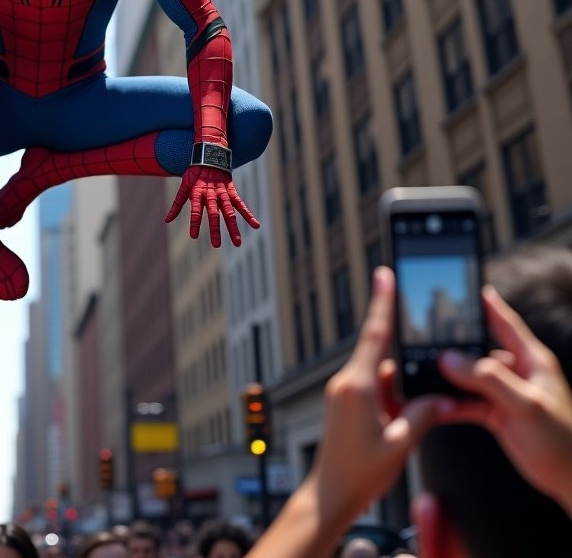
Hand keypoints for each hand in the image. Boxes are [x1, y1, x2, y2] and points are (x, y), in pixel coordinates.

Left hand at [164, 165, 258, 245]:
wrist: (209, 155)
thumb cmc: (195, 174)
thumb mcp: (184, 186)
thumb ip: (177, 204)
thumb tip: (166, 220)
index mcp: (197, 193)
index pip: (195, 210)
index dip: (195, 222)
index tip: (194, 236)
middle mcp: (211, 194)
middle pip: (214, 213)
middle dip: (215, 229)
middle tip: (216, 245)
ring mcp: (223, 193)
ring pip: (229, 211)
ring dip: (233, 227)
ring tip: (237, 242)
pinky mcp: (232, 191)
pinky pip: (241, 204)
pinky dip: (248, 214)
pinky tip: (256, 225)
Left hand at [308, 267, 452, 525]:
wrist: (329, 494)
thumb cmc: (359, 473)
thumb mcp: (400, 445)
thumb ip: (422, 415)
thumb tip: (440, 397)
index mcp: (357, 385)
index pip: (374, 334)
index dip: (382, 302)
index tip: (384, 274)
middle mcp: (346, 382)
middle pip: (381, 355)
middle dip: (405, 360)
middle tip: (415, 377)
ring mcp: (342, 392)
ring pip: (380, 376)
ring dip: (399, 388)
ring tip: (407, 419)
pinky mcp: (343, 403)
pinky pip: (373, 389)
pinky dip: (391, 398)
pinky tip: (402, 418)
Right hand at [438, 285, 571, 515]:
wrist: (570, 482)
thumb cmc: (563, 442)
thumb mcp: (526, 405)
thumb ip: (488, 379)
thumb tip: (450, 358)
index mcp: (532, 360)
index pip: (506, 323)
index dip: (487, 304)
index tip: (467, 287)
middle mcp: (517, 372)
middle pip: (478, 349)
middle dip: (452, 345)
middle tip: (424, 338)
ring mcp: (505, 393)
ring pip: (468, 376)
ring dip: (447, 378)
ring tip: (423, 375)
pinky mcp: (496, 413)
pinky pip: (466, 401)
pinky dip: (450, 403)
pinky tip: (434, 405)